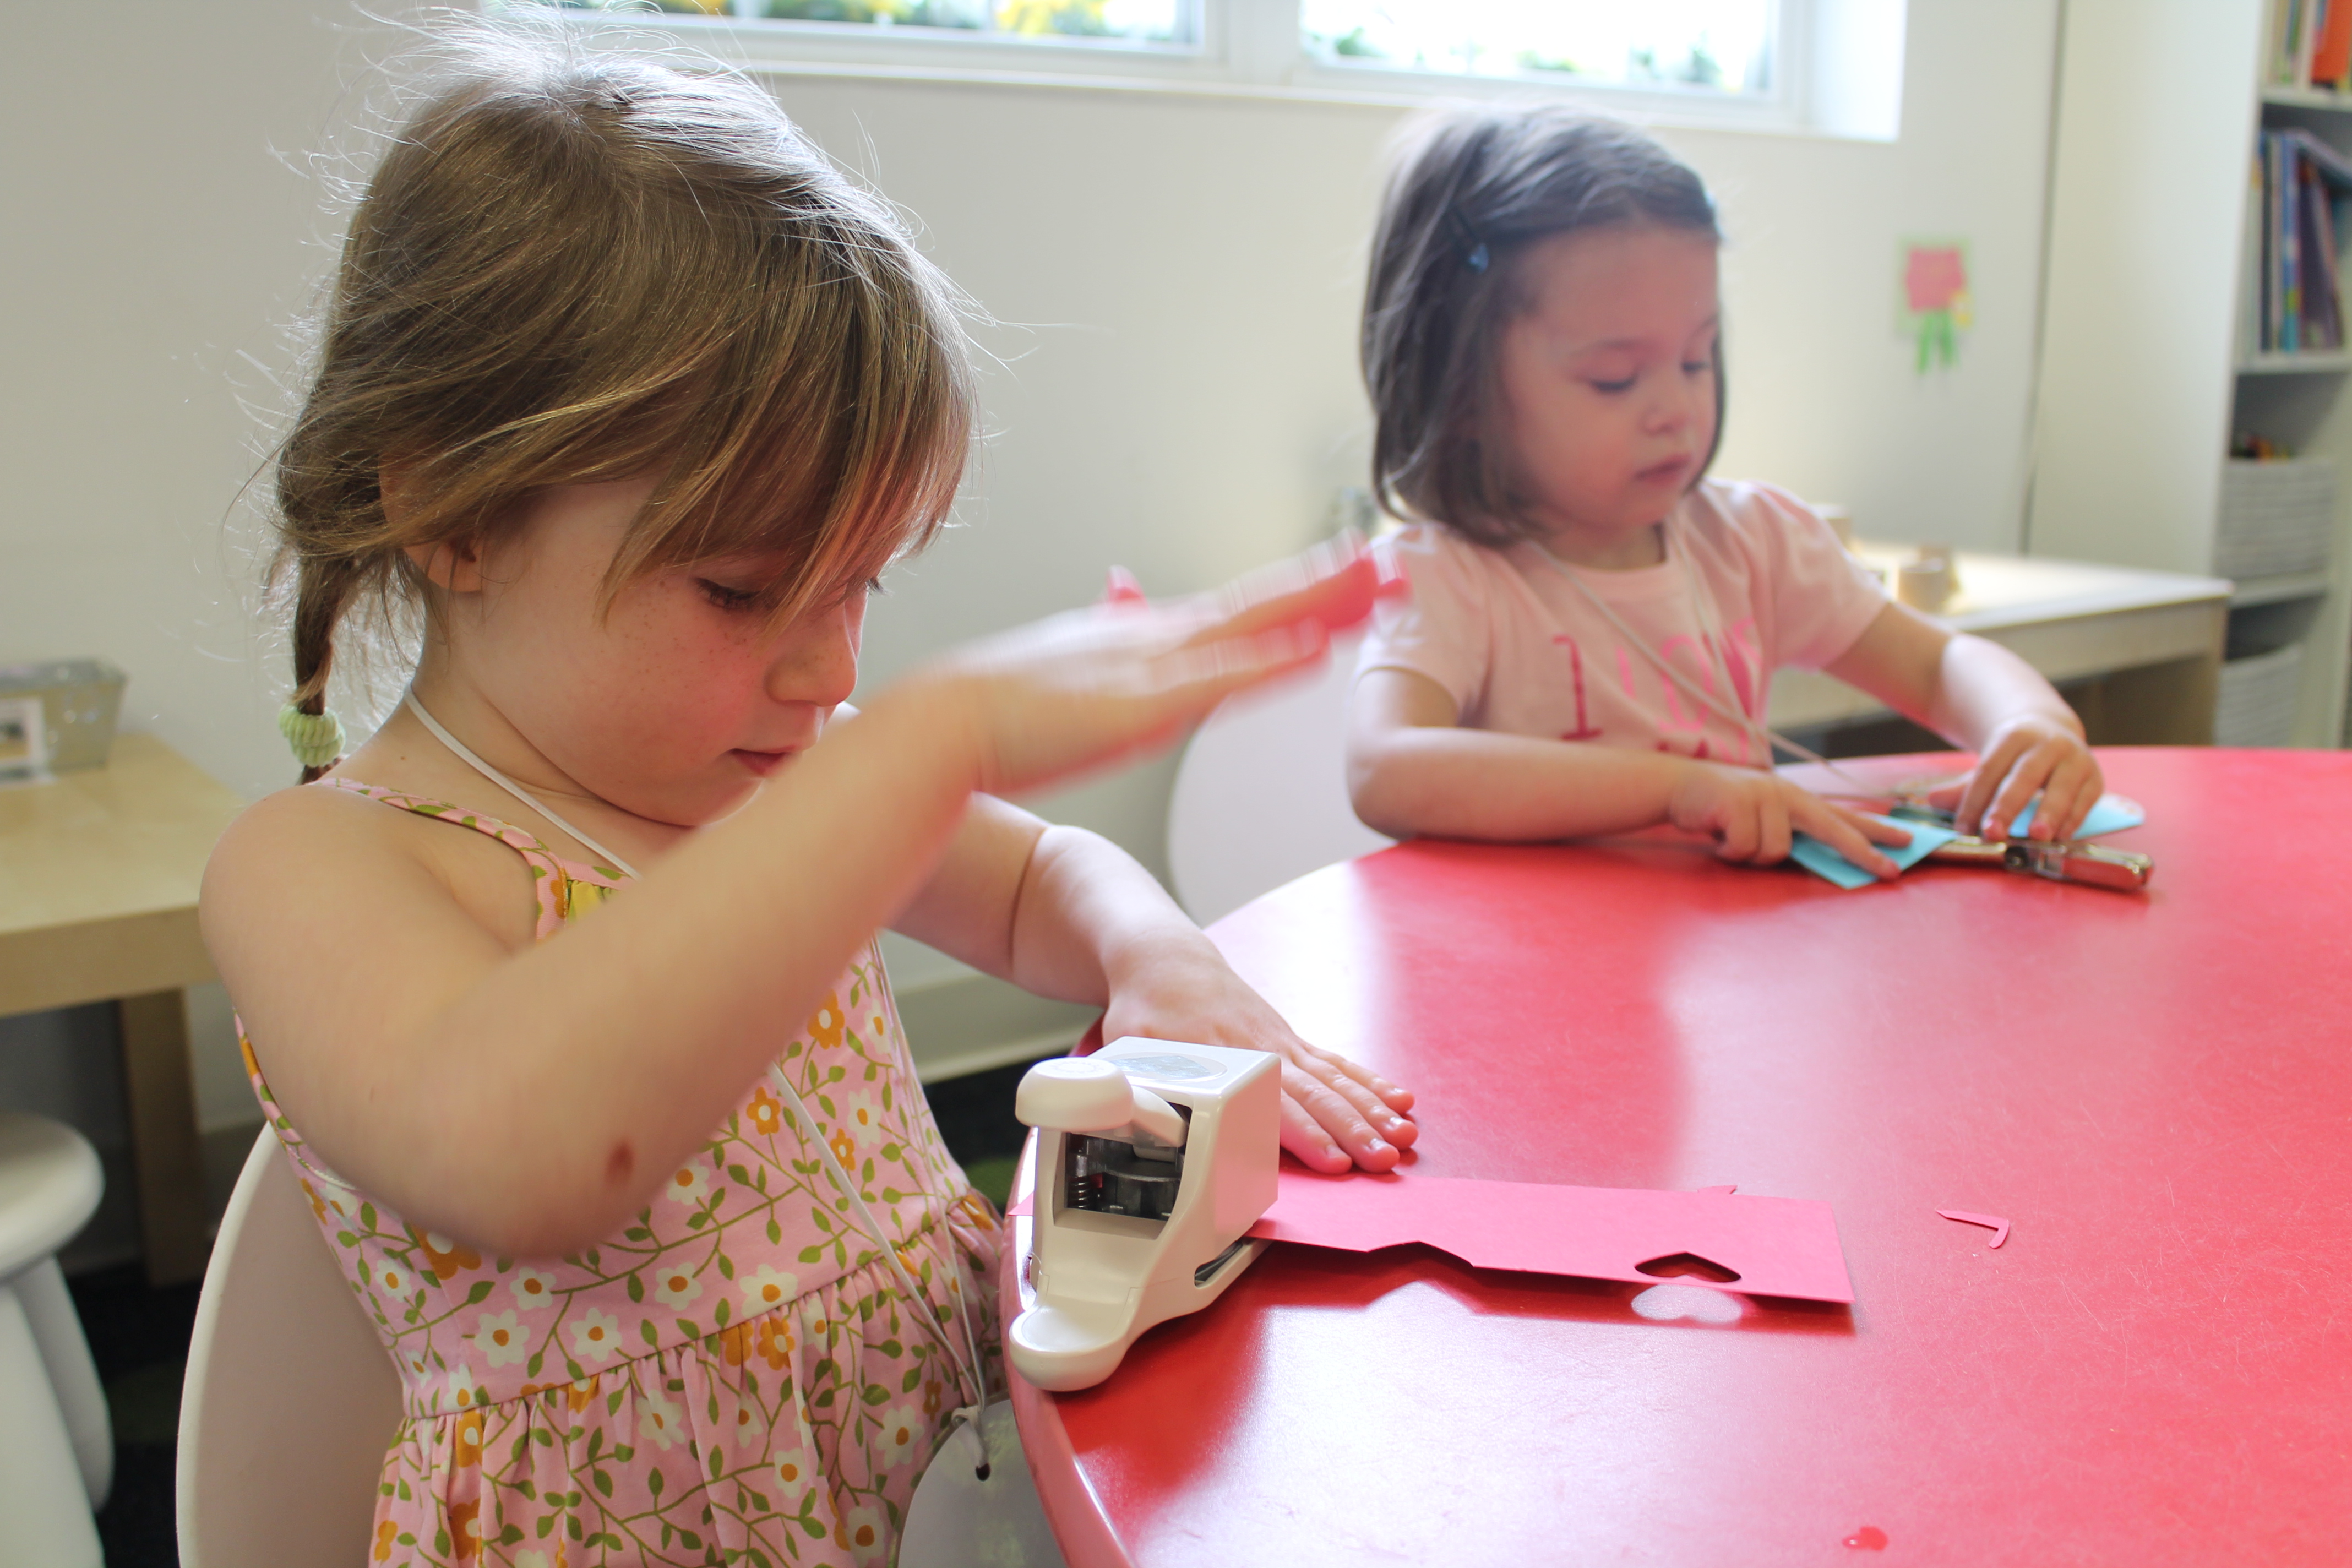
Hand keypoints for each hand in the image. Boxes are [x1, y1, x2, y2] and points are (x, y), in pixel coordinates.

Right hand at [911, 537, 1389, 800]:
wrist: (939, 726)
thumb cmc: (996, 711)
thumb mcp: (1068, 661)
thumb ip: (1106, 626)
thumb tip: (1124, 585)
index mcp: (1145, 637)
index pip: (1240, 607)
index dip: (1301, 588)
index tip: (1353, 569)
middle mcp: (1156, 639)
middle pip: (1260, 604)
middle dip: (1330, 583)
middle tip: (1393, 560)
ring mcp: (1150, 669)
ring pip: (1251, 628)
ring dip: (1316, 605)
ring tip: (1377, 582)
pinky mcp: (1136, 707)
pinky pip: (1217, 682)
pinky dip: (1269, 664)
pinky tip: (1314, 652)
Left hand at [1098, 941, 1416, 1174]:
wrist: (1168, 961)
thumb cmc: (1151, 1009)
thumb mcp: (1131, 1044)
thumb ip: (1139, 1080)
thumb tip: (1140, 1111)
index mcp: (1229, 1058)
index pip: (1275, 1105)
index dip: (1307, 1136)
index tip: (1336, 1161)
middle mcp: (1266, 1051)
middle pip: (1318, 1096)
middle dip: (1355, 1130)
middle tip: (1385, 1159)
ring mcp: (1284, 1045)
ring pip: (1336, 1081)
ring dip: (1372, 1110)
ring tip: (1404, 1136)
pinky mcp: (1292, 1041)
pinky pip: (1337, 1063)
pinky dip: (1369, 1082)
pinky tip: (1399, 1100)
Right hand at [1666, 761, 1911, 877]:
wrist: (1680, 786)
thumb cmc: (1722, 808)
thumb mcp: (1762, 815)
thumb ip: (1790, 831)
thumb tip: (1821, 856)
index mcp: (1797, 799)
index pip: (1844, 816)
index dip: (1876, 830)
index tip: (1908, 844)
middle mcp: (1787, 794)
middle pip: (1834, 828)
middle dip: (1863, 852)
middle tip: (1890, 872)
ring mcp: (1764, 796)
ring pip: (1776, 850)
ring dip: (1750, 855)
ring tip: (1731, 840)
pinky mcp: (1739, 803)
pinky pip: (1745, 847)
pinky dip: (1728, 851)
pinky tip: (1717, 836)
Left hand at [1939, 716, 2101, 840]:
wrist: (2052, 733)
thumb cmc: (2013, 759)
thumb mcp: (1989, 764)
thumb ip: (1963, 786)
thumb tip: (1933, 800)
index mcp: (2014, 736)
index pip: (1990, 770)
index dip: (1974, 800)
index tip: (1963, 828)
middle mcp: (2048, 743)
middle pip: (2025, 776)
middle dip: (2008, 805)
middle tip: (1993, 832)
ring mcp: (2075, 758)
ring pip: (2061, 787)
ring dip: (2049, 813)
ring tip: (2036, 836)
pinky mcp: (2094, 777)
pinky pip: (2085, 800)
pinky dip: (2073, 819)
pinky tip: (2060, 837)